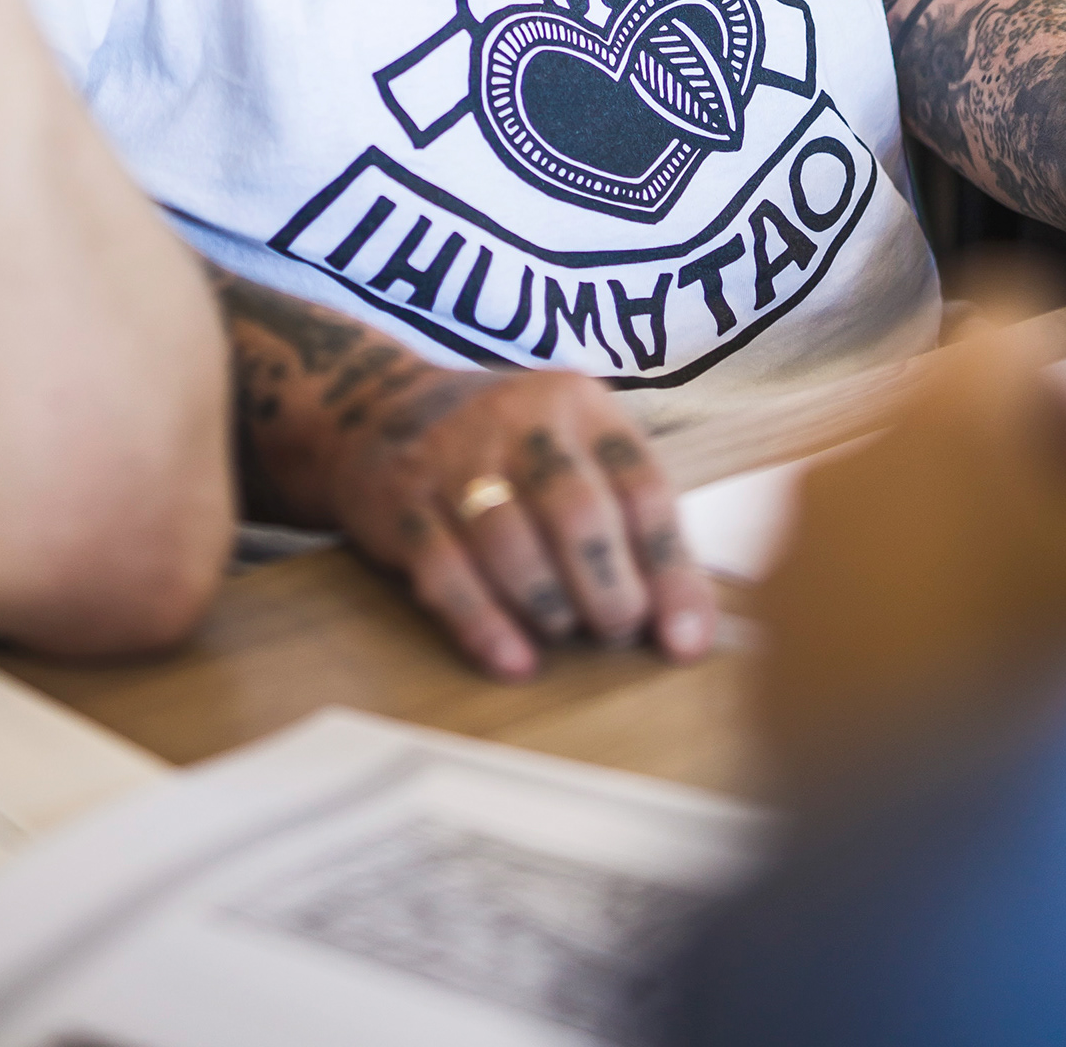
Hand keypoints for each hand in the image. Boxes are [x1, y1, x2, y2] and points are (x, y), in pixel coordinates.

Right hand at [317, 360, 715, 680]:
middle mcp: (519, 420)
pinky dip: (484, 623)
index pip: (643, 486)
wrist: (377, 409)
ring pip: (511, 542)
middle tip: (617, 632)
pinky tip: (513, 661)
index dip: (671, 571)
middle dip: (609, 590)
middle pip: (578, 512)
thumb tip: (689, 630)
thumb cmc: (508, 452)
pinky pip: (445, 570)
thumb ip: (629, 523)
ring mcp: (454, 458)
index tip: (684, 642)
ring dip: (549, 606)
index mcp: (580, 405)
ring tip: (564, 633)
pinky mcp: (401, 502)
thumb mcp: (574, 451)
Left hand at [760, 314, 1065, 787]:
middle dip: (1029, 480)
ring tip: (1020, 640)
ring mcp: (801, 528)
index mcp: (942, 405)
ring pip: (907, 500)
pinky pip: (856, 577)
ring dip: (969, 545)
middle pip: (959, 421)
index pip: (1017, 338)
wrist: (886, 825)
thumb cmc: (1025, 669)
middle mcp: (854, 442)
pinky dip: (907, 608)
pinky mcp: (773, 613)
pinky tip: (953, 684)